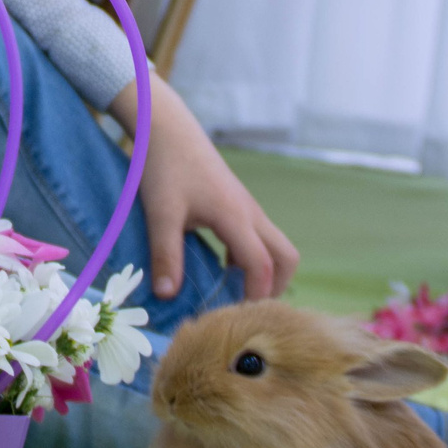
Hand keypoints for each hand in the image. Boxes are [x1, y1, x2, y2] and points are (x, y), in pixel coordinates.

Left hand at [111, 75, 298, 300]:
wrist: (167, 128)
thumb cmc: (164, 166)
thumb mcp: (161, 213)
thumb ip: (165, 255)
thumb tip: (167, 296)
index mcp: (235, 217)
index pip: (262, 265)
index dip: (256, 296)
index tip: (238, 319)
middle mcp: (250, 213)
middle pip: (286, 257)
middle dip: (275, 287)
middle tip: (245, 308)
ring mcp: (248, 208)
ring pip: (276, 247)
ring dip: (264, 273)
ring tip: (234, 294)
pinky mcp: (239, 204)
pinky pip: (259, 238)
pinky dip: (252, 259)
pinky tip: (222, 268)